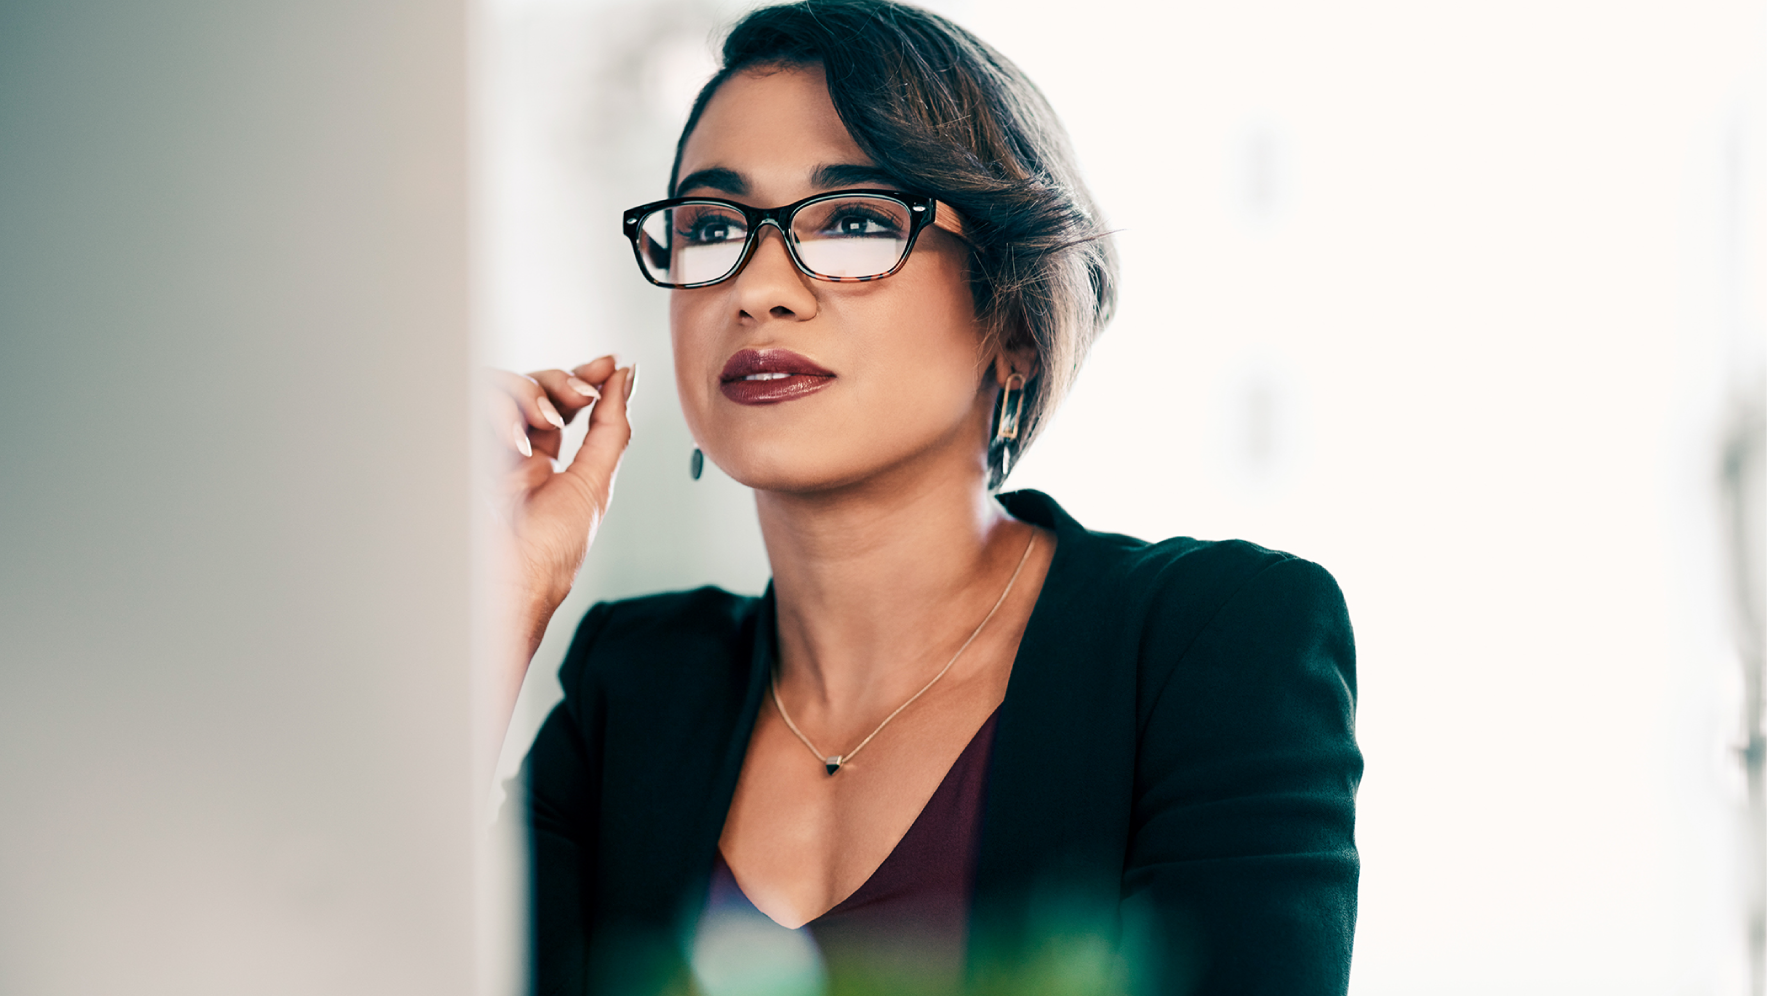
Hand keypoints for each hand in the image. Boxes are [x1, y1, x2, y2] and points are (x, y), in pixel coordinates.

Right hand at [480, 357, 634, 726]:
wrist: (509, 582)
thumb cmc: (549, 552)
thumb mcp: (594, 483)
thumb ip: (611, 429)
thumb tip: (625, 379)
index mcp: (543, 463)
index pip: (560, 404)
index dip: (583, 377)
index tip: (609, 363)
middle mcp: (511, 451)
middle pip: (533, 387)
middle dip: (562, 381)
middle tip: (585, 392)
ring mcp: (483, 447)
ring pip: (501, 385)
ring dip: (532, 394)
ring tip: (551, 422)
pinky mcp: (458, 444)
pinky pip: (474, 400)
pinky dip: (501, 410)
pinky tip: (518, 441)